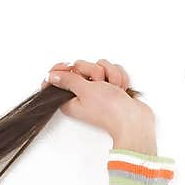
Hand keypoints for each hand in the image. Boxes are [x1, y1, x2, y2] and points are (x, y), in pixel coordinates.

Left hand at [40, 57, 155, 149]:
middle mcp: (82, 94)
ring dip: (109, 74)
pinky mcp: (111, 87)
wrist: (133, 118)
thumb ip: (67, 80)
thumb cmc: (109, 108)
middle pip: (80, 67)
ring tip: (113, 88)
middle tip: (99, 83)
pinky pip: (112, 71)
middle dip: (93, 71)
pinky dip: (118, 77)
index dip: (61, 69)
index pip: (57, 78)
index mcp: (69, 99)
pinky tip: (120, 88)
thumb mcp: (84, 90)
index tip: (68, 67)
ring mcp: (97, 90)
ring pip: (99, 66)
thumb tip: (51, 76)